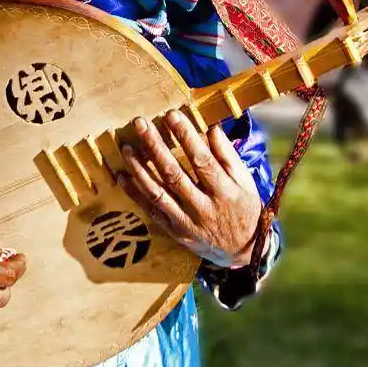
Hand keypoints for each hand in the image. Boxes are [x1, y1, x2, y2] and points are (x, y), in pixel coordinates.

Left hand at [119, 111, 261, 268]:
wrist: (242, 251)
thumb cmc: (244, 209)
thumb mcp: (246, 182)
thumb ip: (228, 155)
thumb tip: (212, 128)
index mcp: (224, 192)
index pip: (202, 160)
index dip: (185, 136)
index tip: (171, 115)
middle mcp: (203, 207)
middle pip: (174, 173)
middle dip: (155, 146)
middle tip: (140, 124)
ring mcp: (186, 221)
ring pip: (157, 192)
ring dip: (139, 168)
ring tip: (126, 147)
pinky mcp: (174, 231)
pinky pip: (151, 210)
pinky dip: (134, 193)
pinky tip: (121, 176)